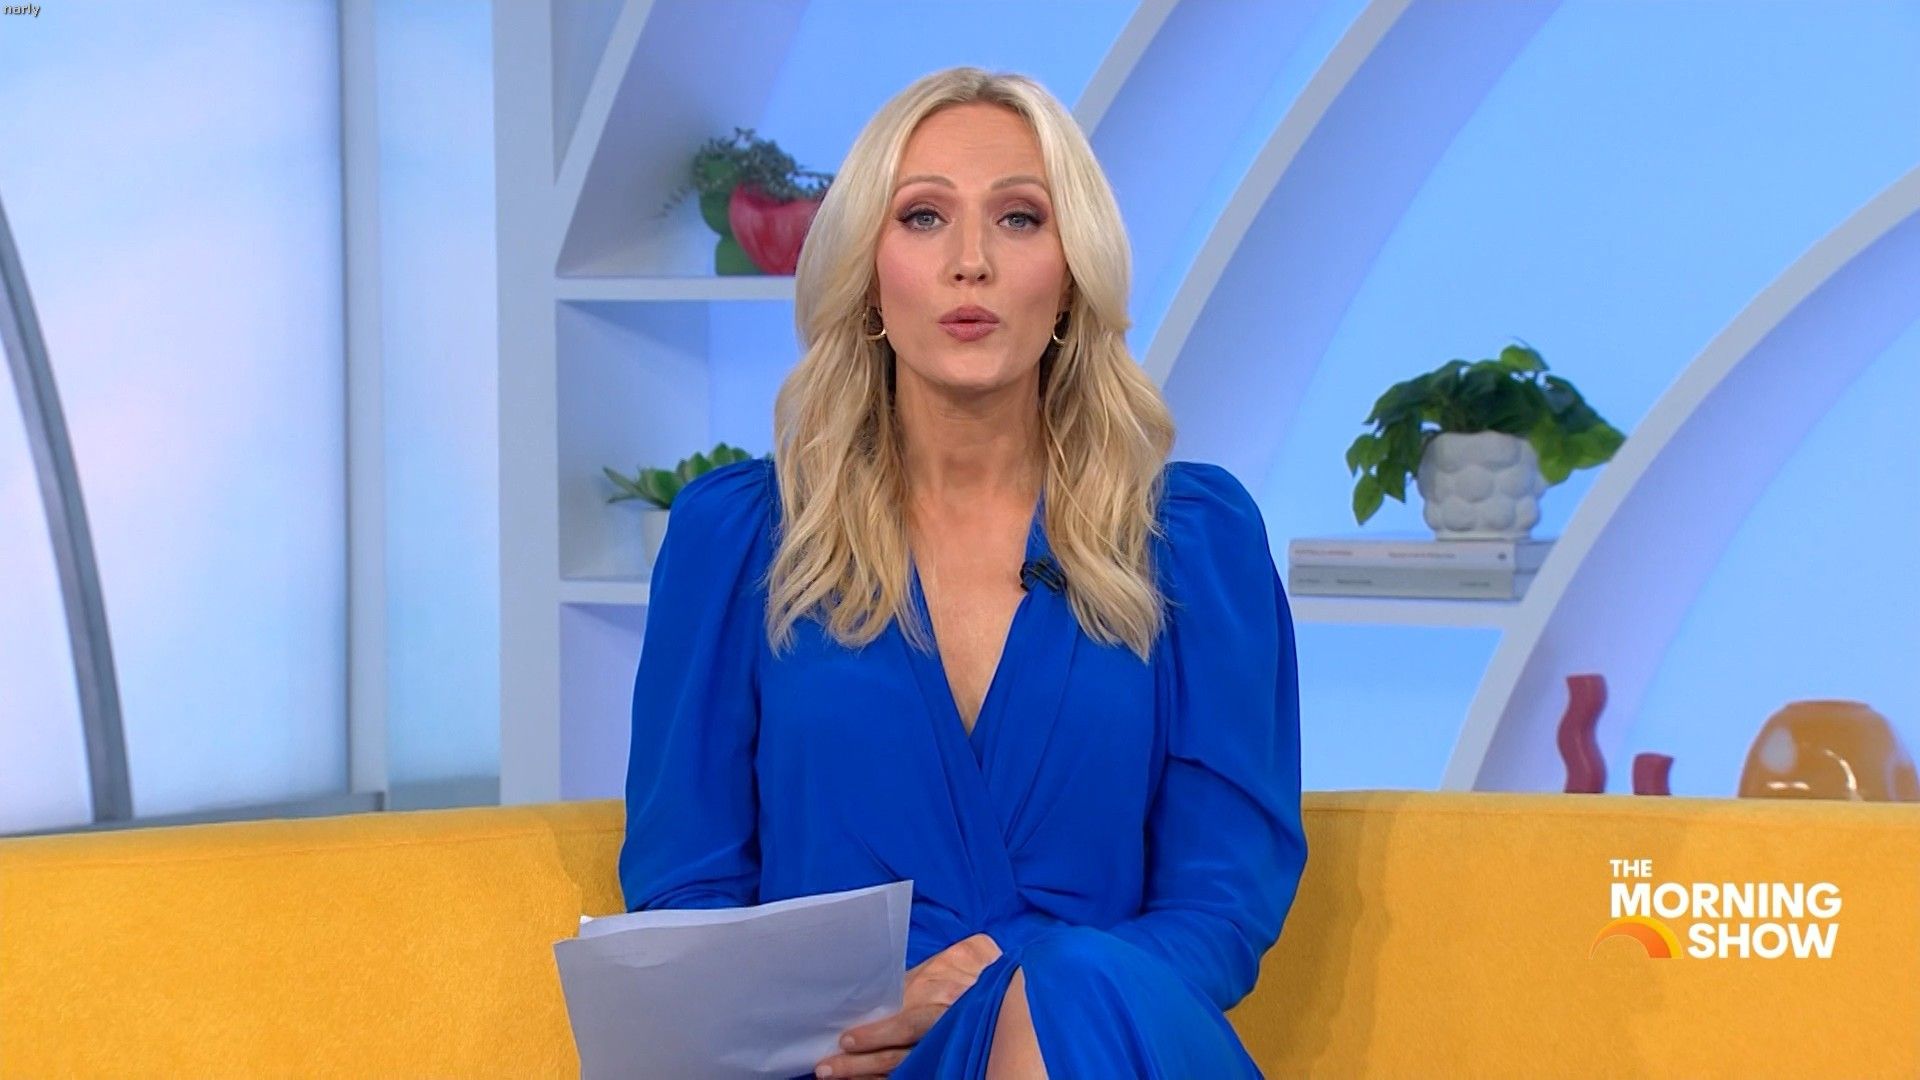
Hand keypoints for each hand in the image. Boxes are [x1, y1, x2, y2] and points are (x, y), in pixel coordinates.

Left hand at [813, 932, 1002, 1078]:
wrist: (1026, 997)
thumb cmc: (991, 973)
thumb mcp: (975, 954)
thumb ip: (951, 956)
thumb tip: (927, 954)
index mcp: (948, 1000)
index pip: (911, 1022)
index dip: (879, 1034)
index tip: (847, 1040)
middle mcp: (947, 1029)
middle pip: (900, 1054)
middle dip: (862, 1064)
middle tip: (827, 1067)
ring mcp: (947, 1050)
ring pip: (905, 1070)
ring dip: (869, 1077)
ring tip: (839, 1078)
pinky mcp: (949, 1061)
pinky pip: (918, 1073)